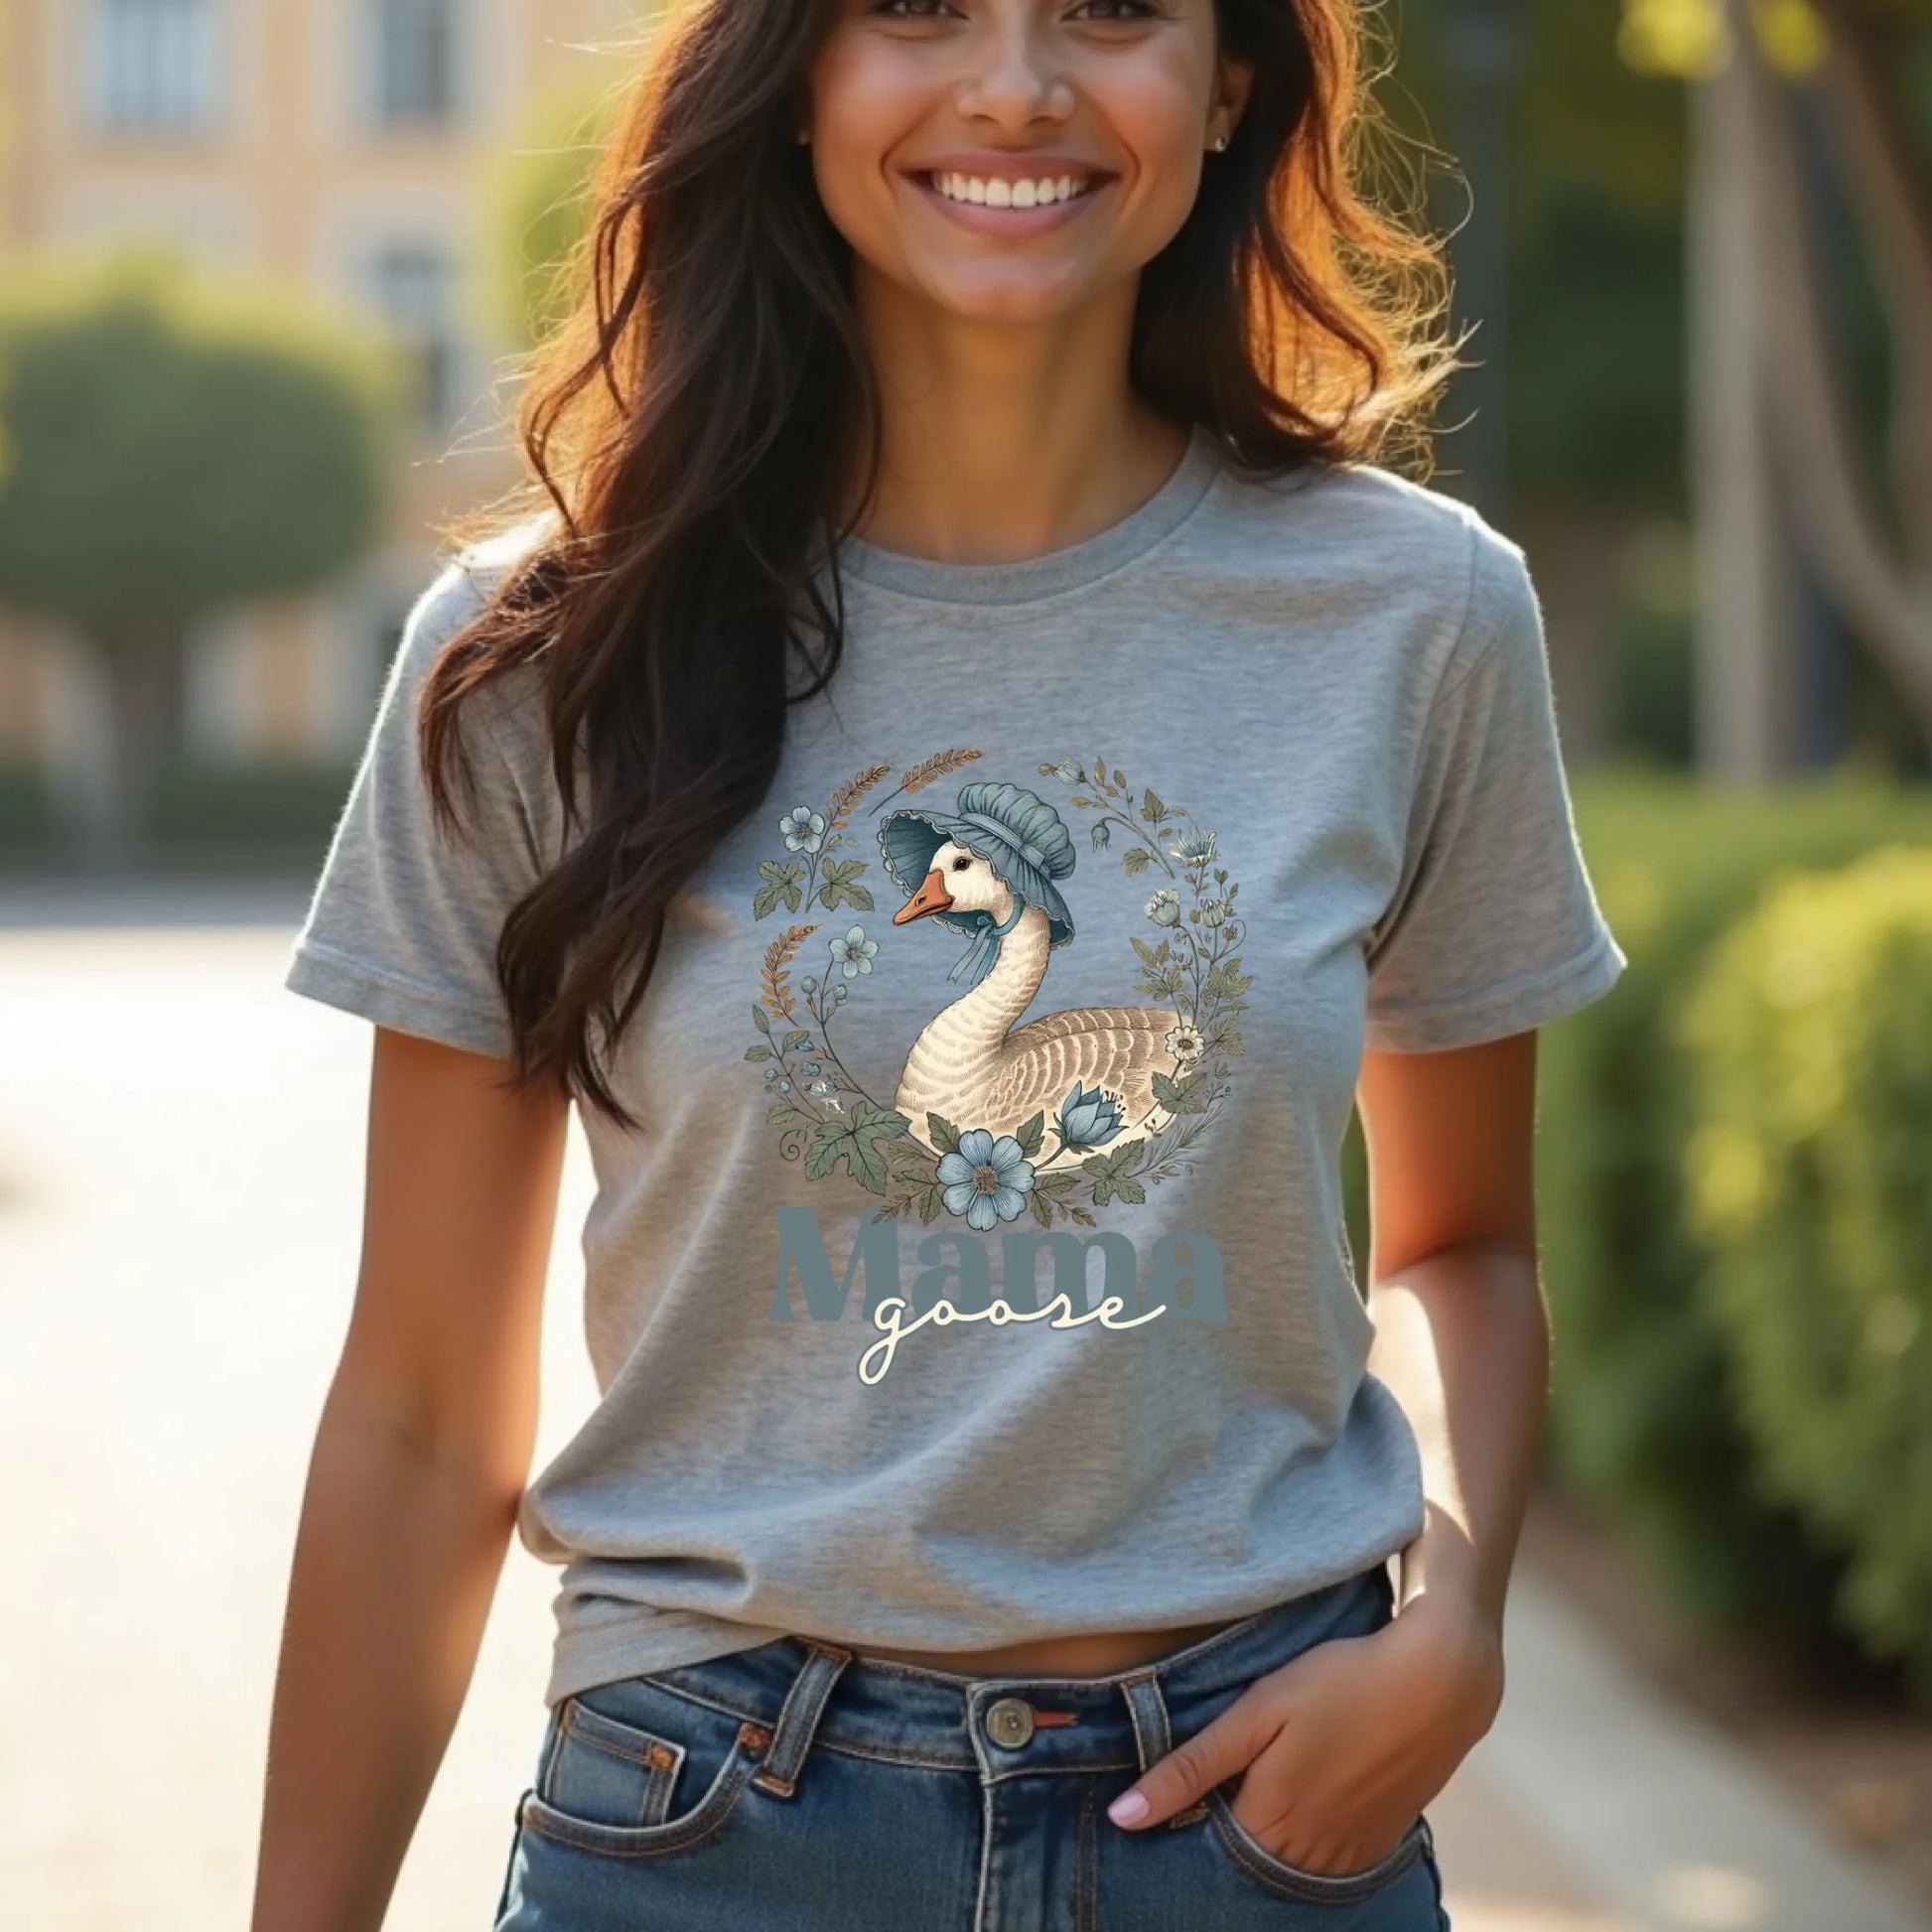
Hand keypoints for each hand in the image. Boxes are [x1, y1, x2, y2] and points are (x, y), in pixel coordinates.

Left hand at [1106, 1593, 1503, 1876]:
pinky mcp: (1377, 1846)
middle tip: (1219, 1779)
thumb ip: (1190, 1767)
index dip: (1179, 1821)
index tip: (1165, 1794)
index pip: (1200, 1849)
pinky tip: (1305, 1792)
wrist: (1440, 1682)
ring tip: (1261, 1781)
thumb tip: (1122, 1817)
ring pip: (1283, 1866)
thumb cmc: (1340, 1683)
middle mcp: (1307, 1857)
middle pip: (1242, 1862)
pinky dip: (1304, 1839)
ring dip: (1264, 1837)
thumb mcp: (1257, 1712)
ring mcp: (1347, 1856)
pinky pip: (1324, 1862)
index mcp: (1267, 1824)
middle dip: (1219, 1833)